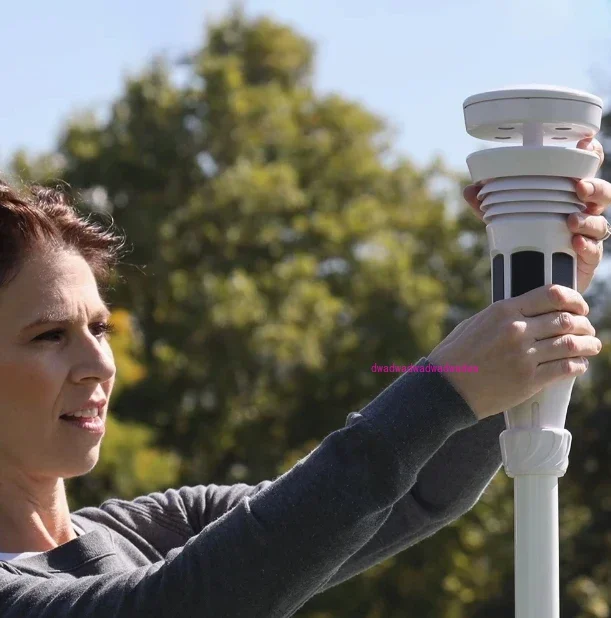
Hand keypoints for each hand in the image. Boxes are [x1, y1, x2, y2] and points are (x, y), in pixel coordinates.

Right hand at [427, 285, 601, 420]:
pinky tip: (579, 365)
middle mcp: (517, 330)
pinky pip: (565, 368)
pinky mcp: (529, 380)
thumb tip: (528, 311)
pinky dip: (578, 365)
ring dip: (588, 344)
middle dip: (584, 324)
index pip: (552, 295)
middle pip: (566, 320)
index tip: (580, 307)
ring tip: (593, 346)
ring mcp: (524, 355)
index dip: (574, 299)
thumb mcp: (476, 323)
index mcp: (504, 311)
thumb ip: (504, 316)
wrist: (446, 388)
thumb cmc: (456, 354)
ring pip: (571, 344)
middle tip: (588, 329)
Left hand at [463, 137, 608, 293]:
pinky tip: (575, 243)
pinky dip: (586, 246)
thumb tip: (469, 190)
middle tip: (579, 187)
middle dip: (595, 187)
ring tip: (571, 221)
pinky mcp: (589, 258)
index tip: (586, 144)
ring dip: (589, 219)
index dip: (591, 154)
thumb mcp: (506, 219)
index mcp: (570, 195)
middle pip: (602, 193)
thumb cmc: (528, 239)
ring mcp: (589, 235)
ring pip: (601, 222)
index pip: (587, 169)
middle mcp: (584, 211)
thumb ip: (488, 206)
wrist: (534, 277)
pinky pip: (594, 250)